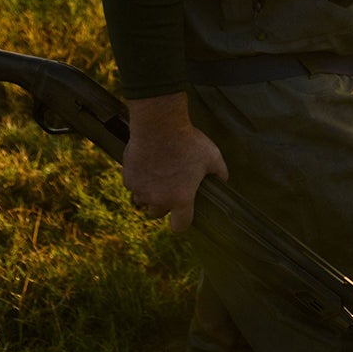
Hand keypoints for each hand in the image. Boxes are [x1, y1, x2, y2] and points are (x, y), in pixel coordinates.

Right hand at [121, 92, 228, 233]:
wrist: (159, 124)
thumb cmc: (188, 141)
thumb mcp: (212, 156)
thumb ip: (220, 172)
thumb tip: (224, 180)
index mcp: (181, 199)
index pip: (180, 226)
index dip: (181, 223)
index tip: (182, 216)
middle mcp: (159, 199)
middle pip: (157, 214)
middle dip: (162, 206)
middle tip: (169, 189)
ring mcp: (141, 190)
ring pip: (142, 200)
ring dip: (148, 194)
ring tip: (157, 177)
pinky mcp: (128, 179)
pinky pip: (132, 185)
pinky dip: (138, 179)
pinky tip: (146, 165)